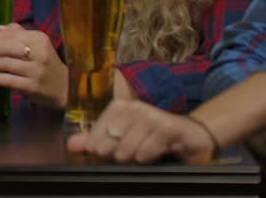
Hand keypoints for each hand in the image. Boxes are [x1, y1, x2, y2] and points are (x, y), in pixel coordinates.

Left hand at [0, 24, 66, 107]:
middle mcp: (40, 53)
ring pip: (5, 63)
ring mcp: (37, 71)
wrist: (63, 87)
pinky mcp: (33, 87)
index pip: (9, 35)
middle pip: (5, 48)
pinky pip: (8, 80)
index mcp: (39, 38)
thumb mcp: (35, 44)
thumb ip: (15, 33)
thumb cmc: (44, 62)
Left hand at [66, 99, 216, 164]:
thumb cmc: (155, 138)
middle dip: (119, 155)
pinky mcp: (166, 128)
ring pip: (126, 150)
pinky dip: (150, 159)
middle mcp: (134, 108)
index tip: (110, 152)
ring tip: (148, 151)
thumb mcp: (124, 139)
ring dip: (136, 158)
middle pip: (109, 144)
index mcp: (119, 107)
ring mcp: (150, 116)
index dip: (99, 148)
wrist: (193, 137)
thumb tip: (71, 145)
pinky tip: (159, 151)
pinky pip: (145, 154)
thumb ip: (96, 141)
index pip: (95, 134)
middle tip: (135, 152)